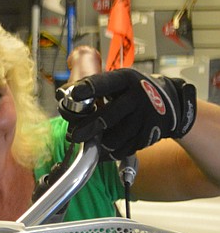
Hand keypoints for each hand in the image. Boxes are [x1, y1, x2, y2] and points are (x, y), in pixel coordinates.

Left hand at [59, 68, 196, 159]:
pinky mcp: (149, 135)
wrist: (171, 103)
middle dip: (88, 129)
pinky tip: (103, 151)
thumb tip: (63, 95)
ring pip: (114, 138)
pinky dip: (110, 153)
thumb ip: (95, 87)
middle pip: (107, 117)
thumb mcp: (120, 81)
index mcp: (126, 80)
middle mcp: (138, 97)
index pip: (105, 83)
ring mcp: (145, 117)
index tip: (73, 95)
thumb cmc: (135, 91)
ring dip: (98, 143)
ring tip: (90, 143)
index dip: (88, 89)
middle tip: (74, 135)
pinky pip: (123, 149)